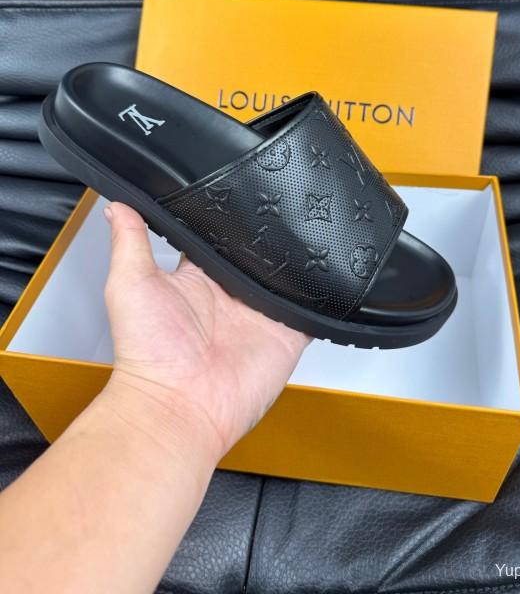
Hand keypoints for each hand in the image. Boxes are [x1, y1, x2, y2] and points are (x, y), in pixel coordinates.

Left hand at [102, 202, 309, 463]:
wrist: (179, 407)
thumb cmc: (148, 355)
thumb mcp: (130, 285)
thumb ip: (130, 241)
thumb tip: (118, 205)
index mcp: (198, 278)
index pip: (217, 238)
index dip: (227, 216)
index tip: (236, 186)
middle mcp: (231, 294)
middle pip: (257, 253)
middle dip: (268, 233)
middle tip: (282, 202)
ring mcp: (261, 313)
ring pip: (287, 275)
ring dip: (296, 258)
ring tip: (308, 227)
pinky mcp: (287, 333)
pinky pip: (312, 308)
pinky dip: (321, 294)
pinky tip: (327, 271)